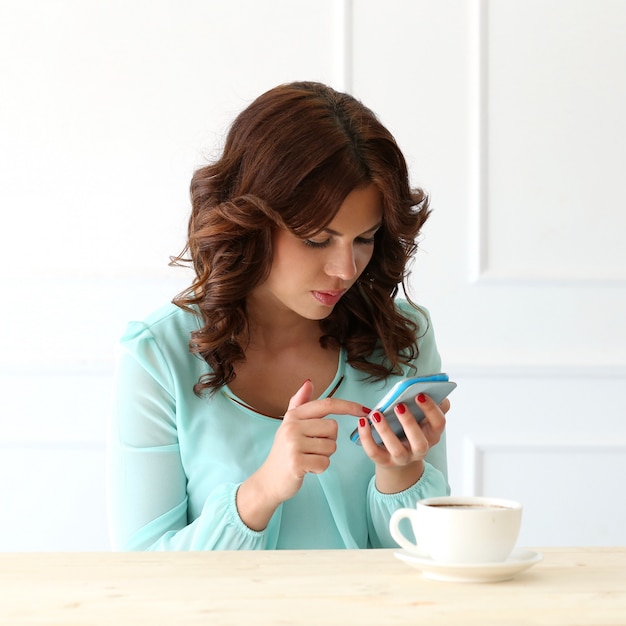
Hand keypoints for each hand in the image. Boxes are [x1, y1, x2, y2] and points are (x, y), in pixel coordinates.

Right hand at [236, 379, 367, 529]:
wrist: (269, 479)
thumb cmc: (284, 451)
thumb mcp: (289, 423)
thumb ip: (299, 402)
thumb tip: (309, 382)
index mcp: (294, 415)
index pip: (327, 404)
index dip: (349, 406)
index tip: (365, 410)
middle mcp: (292, 426)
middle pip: (333, 427)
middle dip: (329, 440)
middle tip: (312, 448)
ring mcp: (293, 444)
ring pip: (331, 446)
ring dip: (324, 456)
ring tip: (308, 458)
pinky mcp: (297, 462)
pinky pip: (325, 462)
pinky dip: (320, 468)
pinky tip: (307, 468)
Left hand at [355, 393, 448, 492]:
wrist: (398, 457)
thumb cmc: (411, 430)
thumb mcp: (423, 420)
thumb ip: (432, 407)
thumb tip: (439, 396)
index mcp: (432, 435)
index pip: (438, 424)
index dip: (431, 410)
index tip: (419, 394)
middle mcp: (420, 450)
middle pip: (419, 442)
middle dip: (409, 423)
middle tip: (399, 405)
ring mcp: (402, 458)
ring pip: (396, 449)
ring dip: (386, 430)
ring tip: (376, 414)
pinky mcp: (384, 461)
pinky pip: (374, 452)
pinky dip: (367, 437)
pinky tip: (362, 422)